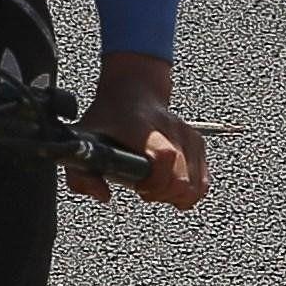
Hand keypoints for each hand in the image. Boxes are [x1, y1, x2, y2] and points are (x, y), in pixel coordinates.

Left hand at [69, 53, 209, 208]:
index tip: (140, 187)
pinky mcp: (198, 142)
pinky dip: (188, 189)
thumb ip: (82, 174)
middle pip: (183, 179)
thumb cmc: (108, 117)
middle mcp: (170, 128)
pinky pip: (203, 181)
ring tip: (156, 185)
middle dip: (163, 194)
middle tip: (145, 188)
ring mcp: (187, 134)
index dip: (155, 181)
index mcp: (141, 126)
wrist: (134, 89)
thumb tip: (103, 195)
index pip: (165, 156)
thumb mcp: (84, 140)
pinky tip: (169, 183)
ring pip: (197, 185)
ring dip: (176, 194)